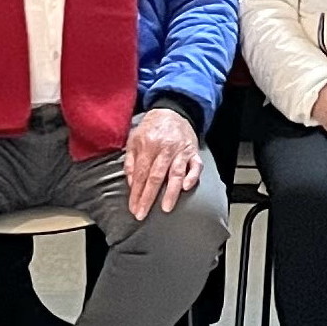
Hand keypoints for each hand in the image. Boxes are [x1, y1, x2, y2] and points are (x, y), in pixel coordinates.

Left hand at [123, 106, 203, 220]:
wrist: (172, 111)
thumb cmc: (151, 128)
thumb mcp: (134, 139)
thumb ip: (130, 161)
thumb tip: (131, 182)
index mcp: (148, 145)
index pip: (140, 174)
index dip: (136, 192)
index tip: (133, 207)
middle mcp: (164, 149)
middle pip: (156, 176)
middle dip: (149, 197)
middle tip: (143, 213)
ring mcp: (180, 150)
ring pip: (176, 173)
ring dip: (171, 192)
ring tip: (166, 208)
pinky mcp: (193, 152)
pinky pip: (196, 165)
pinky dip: (192, 176)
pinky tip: (187, 188)